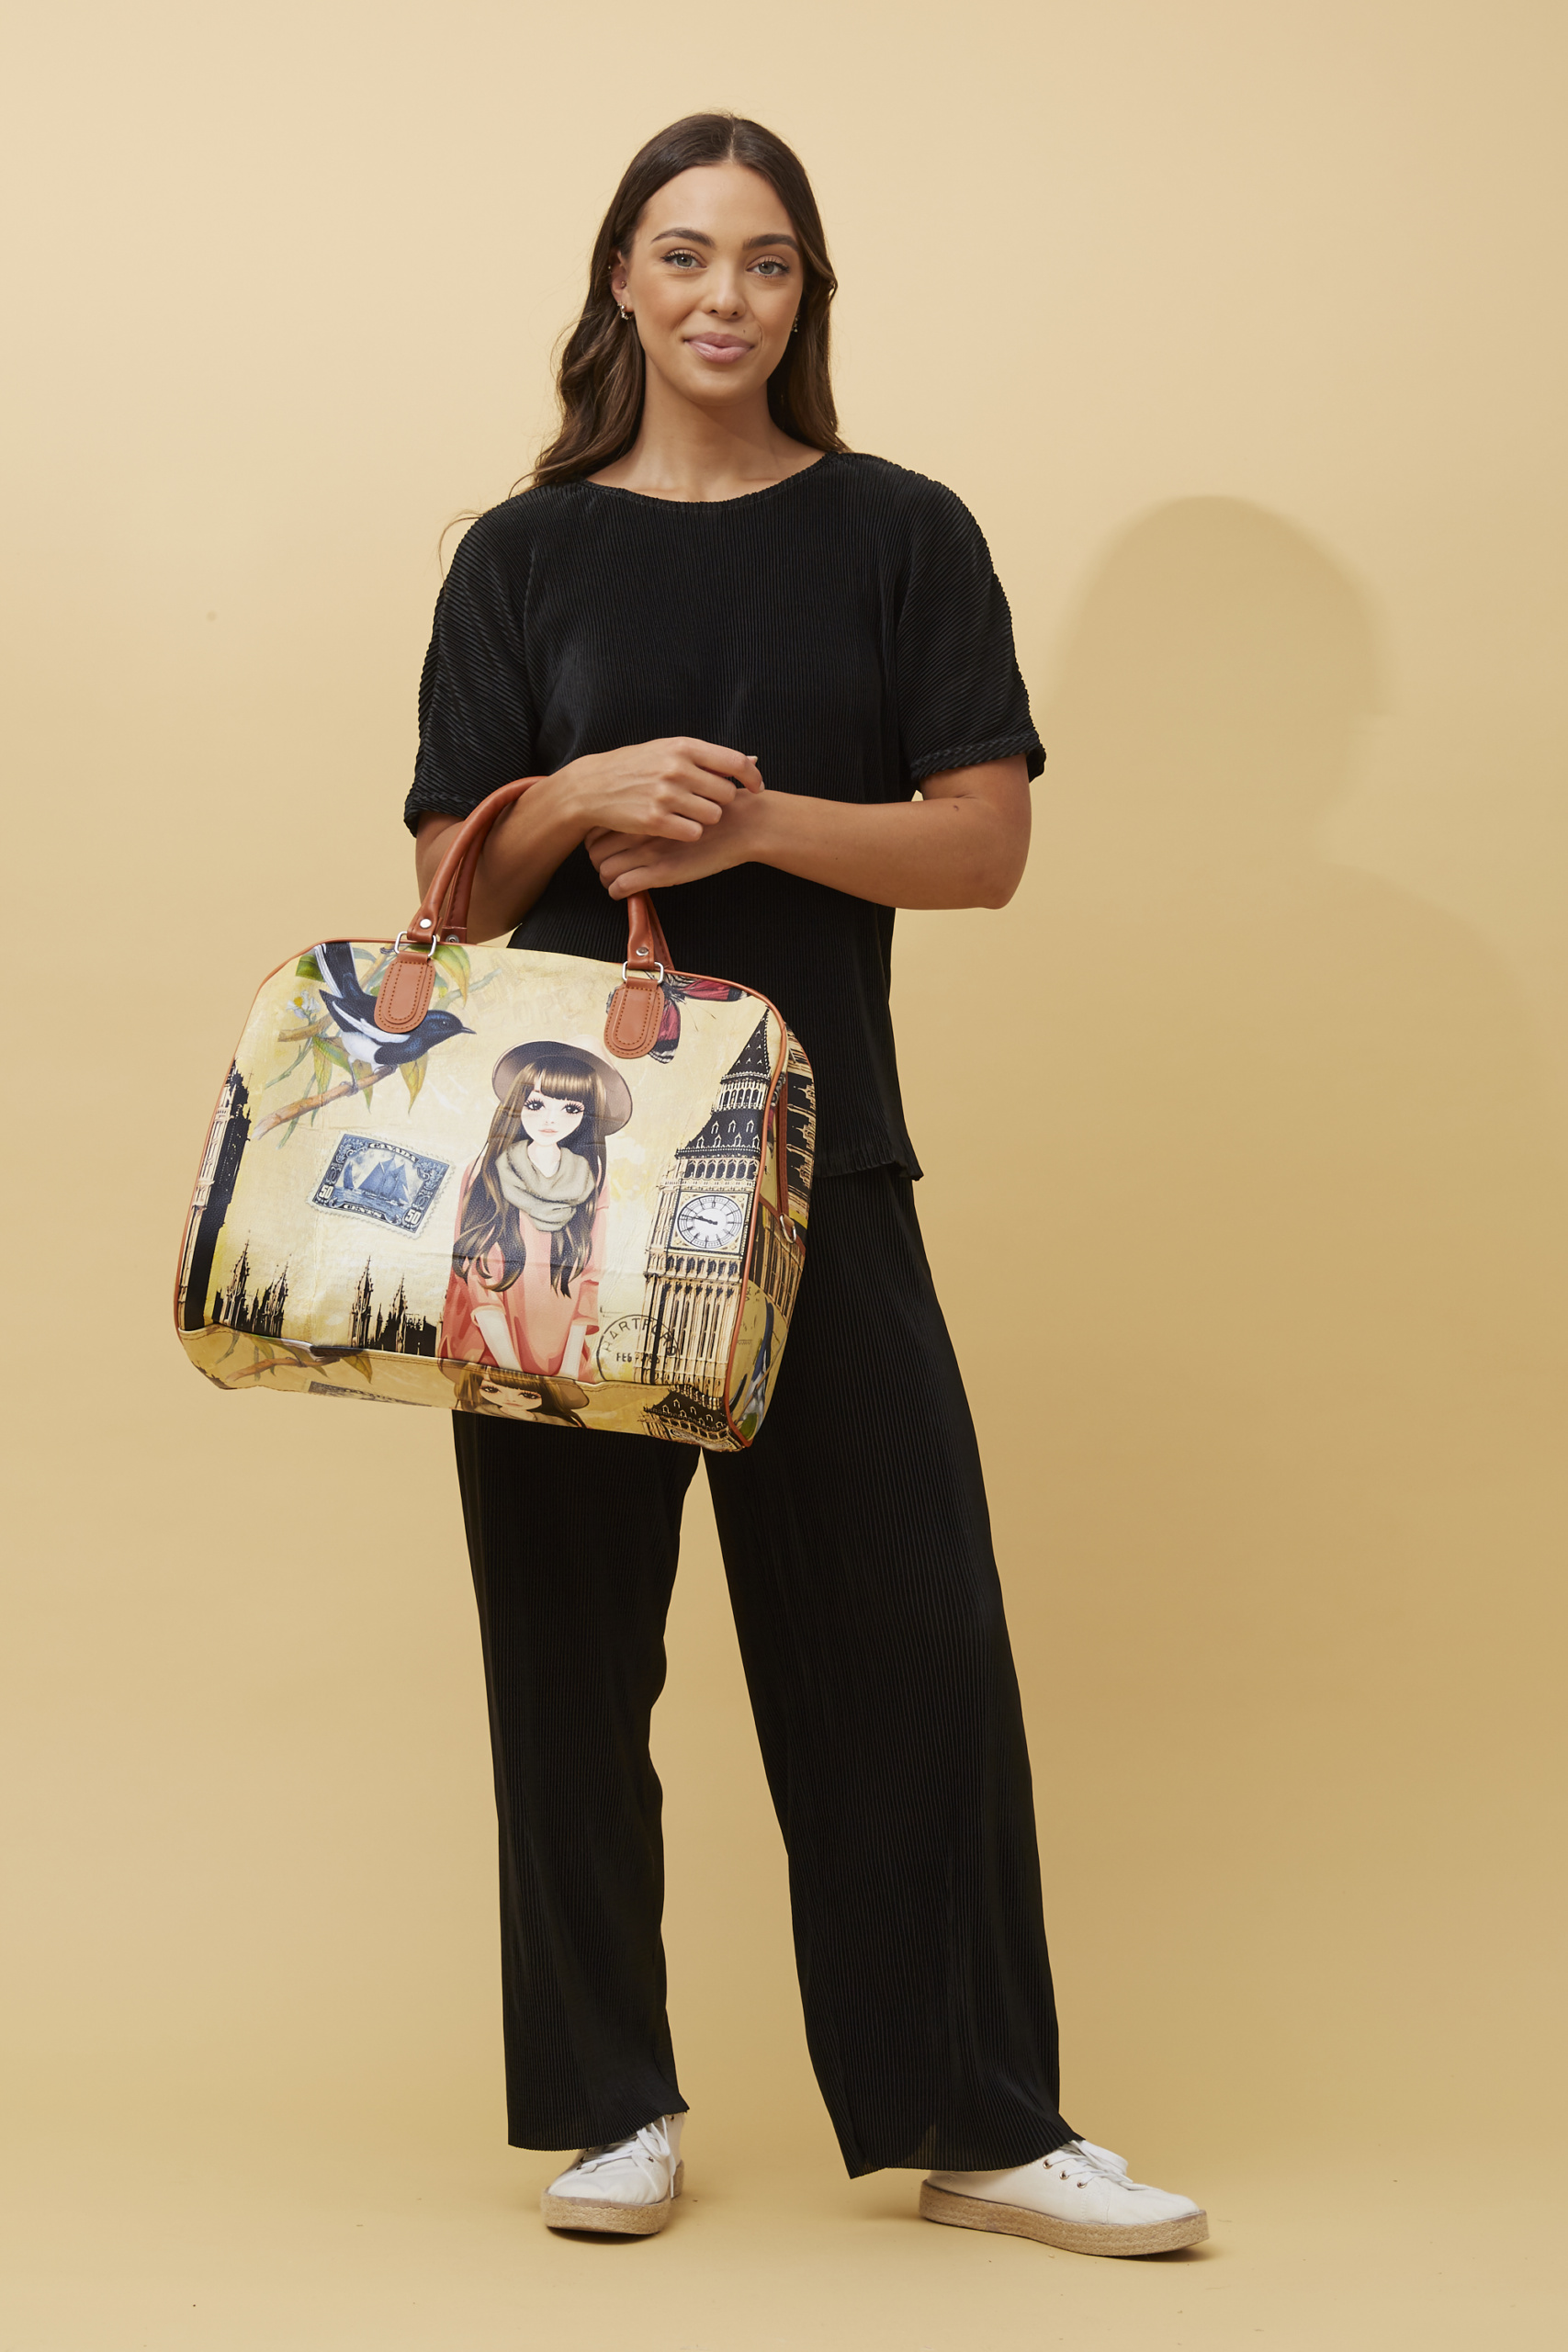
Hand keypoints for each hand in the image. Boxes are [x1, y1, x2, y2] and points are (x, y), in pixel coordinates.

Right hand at [556, 737, 762, 844]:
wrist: (593, 786)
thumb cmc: (636, 766)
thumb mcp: (668, 750)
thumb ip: (708, 757)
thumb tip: (753, 761)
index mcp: (684, 747)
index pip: (736, 762)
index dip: (753, 778)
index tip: (757, 789)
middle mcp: (677, 768)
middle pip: (727, 794)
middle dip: (720, 801)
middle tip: (703, 802)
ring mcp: (666, 795)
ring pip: (713, 815)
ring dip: (705, 819)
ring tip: (687, 813)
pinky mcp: (656, 820)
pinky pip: (694, 833)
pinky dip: (690, 833)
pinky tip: (677, 826)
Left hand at [586, 800, 764, 897]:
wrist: (742, 824)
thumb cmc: (717, 808)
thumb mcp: (685, 792)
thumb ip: (662, 799)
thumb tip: (646, 803)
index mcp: (642, 808)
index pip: (598, 825)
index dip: (596, 837)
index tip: (606, 844)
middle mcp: (639, 828)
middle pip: (593, 847)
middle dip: (597, 859)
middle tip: (610, 864)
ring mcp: (648, 851)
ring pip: (603, 869)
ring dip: (606, 878)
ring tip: (617, 881)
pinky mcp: (660, 873)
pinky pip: (621, 886)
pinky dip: (618, 892)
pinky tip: (626, 892)